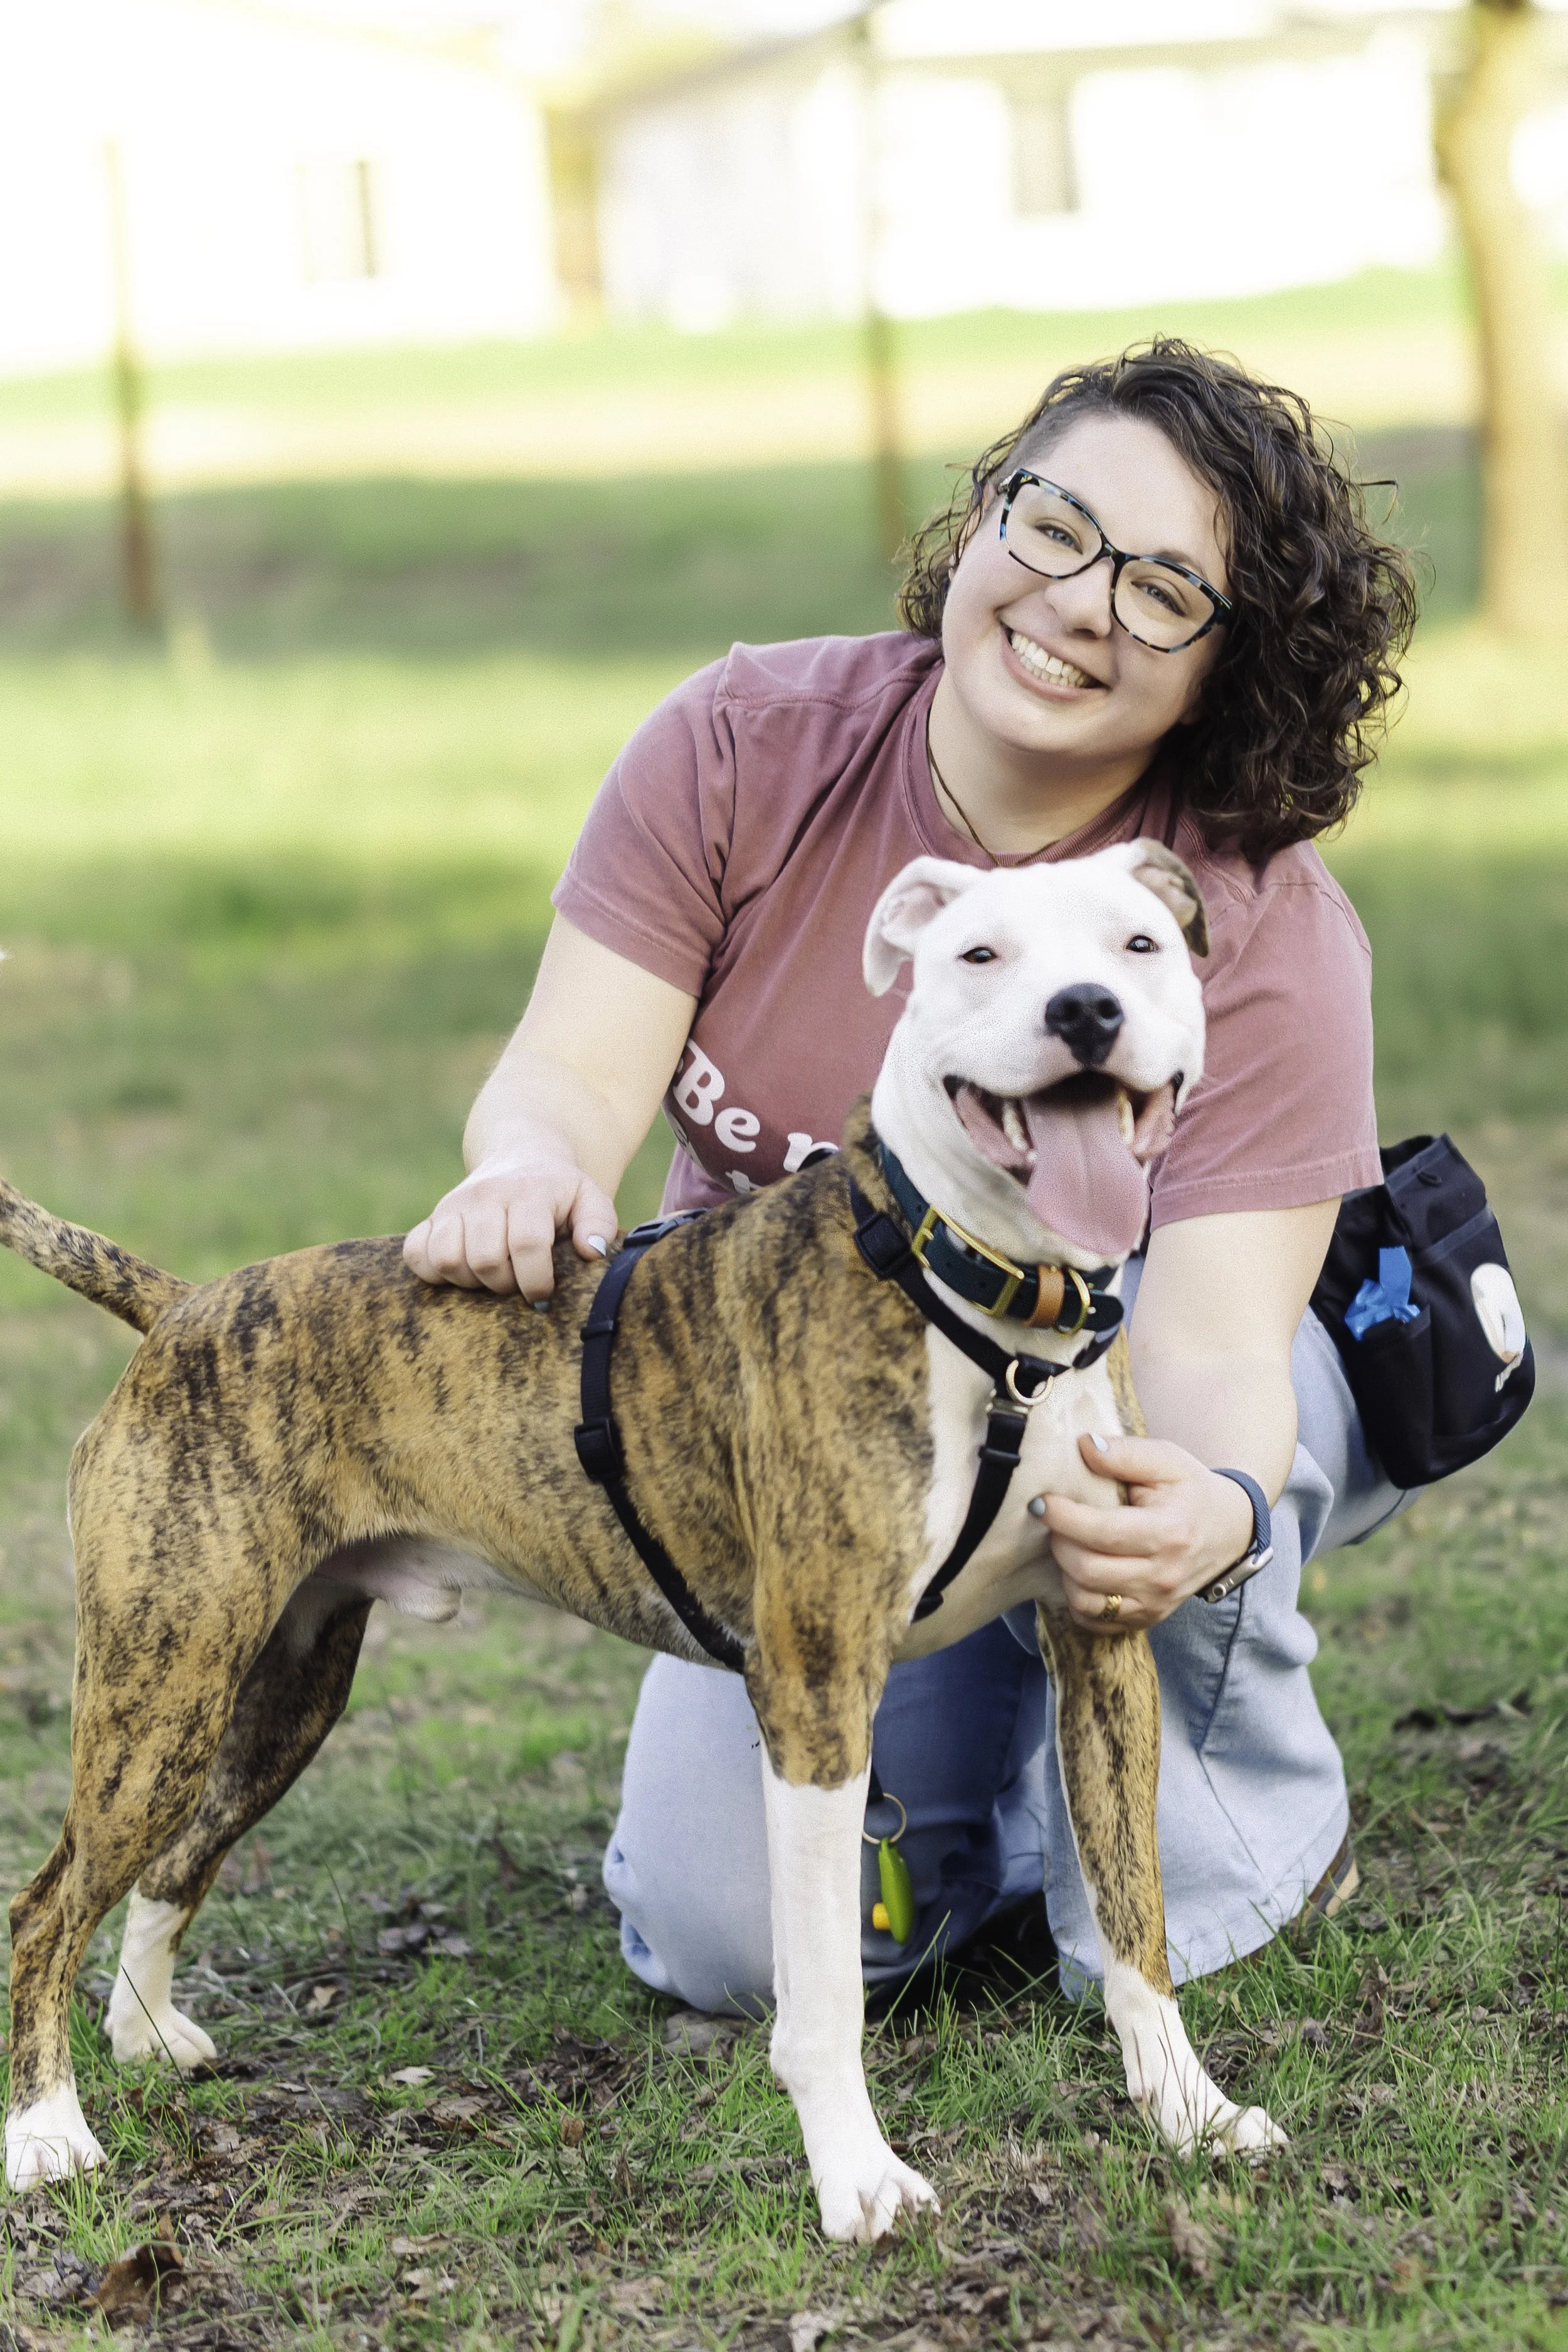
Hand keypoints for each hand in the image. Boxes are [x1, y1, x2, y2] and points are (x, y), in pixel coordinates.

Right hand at [402, 1152, 617, 1300]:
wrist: (521, 1155)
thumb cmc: (559, 1191)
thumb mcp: (590, 1198)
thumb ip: (598, 1223)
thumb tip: (591, 1252)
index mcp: (529, 1192)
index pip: (527, 1244)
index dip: (536, 1280)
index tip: (544, 1295)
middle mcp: (486, 1195)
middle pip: (485, 1259)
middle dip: (505, 1285)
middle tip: (518, 1282)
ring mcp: (454, 1205)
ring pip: (448, 1259)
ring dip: (471, 1281)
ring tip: (493, 1275)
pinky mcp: (432, 1216)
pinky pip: (416, 1253)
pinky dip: (433, 1270)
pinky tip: (462, 1269)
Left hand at [1034, 1435, 1257, 1633]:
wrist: (1229, 1532)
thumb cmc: (1192, 1492)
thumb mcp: (1167, 1461)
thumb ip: (1125, 1453)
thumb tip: (1084, 1447)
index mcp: (1169, 1533)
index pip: (1102, 1532)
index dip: (1063, 1517)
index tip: (1042, 1502)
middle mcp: (1163, 1575)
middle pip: (1087, 1570)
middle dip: (1059, 1542)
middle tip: (1055, 1520)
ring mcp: (1155, 1603)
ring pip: (1086, 1601)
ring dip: (1065, 1572)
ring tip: (1068, 1544)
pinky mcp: (1147, 1618)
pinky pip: (1096, 1621)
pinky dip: (1077, 1600)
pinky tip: (1080, 1572)